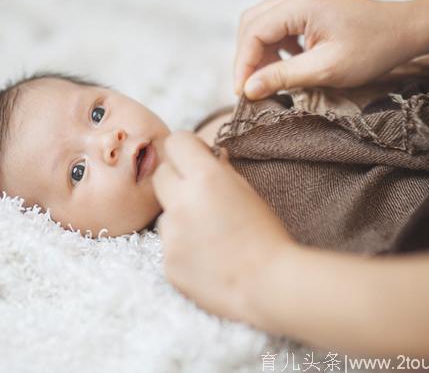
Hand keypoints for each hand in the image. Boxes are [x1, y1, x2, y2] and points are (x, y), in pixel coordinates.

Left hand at [153, 131, 294, 321]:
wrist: (268, 285)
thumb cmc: (267, 236)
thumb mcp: (248, 192)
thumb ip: (221, 171)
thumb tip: (206, 156)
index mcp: (206, 178)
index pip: (176, 142)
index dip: (187, 148)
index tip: (197, 158)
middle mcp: (182, 201)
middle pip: (161, 174)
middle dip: (176, 178)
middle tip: (199, 193)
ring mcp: (171, 234)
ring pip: (164, 212)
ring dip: (179, 216)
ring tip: (209, 235)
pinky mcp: (167, 262)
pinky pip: (168, 244)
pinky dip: (182, 247)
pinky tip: (206, 257)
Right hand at [233, 0, 418, 99]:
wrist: (406, 31)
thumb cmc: (374, 48)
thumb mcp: (326, 69)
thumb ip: (284, 77)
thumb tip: (248, 89)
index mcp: (301, 4)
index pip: (254, 32)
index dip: (243, 65)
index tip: (242, 93)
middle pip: (251, 24)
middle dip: (247, 58)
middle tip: (250, 89)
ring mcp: (304, 1)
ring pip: (262, 25)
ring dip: (259, 54)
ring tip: (268, 81)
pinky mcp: (310, 10)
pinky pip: (279, 27)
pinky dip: (274, 49)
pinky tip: (285, 68)